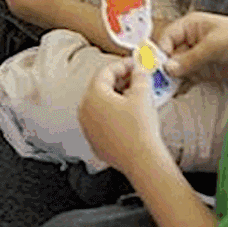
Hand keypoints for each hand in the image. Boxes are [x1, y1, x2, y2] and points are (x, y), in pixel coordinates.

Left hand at [78, 58, 165, 174]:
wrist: (142, 161)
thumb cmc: (140, 129)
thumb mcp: (143, 95)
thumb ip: (140, 76)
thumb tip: (139, 68)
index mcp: (92, 95)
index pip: (105, 72)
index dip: (123, 65)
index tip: (136, 65)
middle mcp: (84, 110)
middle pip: (100, 88)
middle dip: (119, 81)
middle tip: (137, 79)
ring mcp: (87, 128)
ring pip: (100, 106)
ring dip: (116, 99)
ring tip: (135, 98)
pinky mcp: (94, 142)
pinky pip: (102, 122)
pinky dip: (113, 116)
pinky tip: (129, 117)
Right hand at [159, 11, 227, 85]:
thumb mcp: (214, 46)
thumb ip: (190, 58)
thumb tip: (169, 68)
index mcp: (192, 25)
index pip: (167, 37)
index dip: (160, 52)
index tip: (155, 67)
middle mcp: (192, 40)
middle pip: (169, 54)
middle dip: (164, 68)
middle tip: (159, 83)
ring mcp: (199, 56)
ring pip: (177, 68)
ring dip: (172, 79)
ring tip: (166, 91)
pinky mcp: (206, 71)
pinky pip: (188, 78)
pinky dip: (182, 85)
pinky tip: (178, 92)